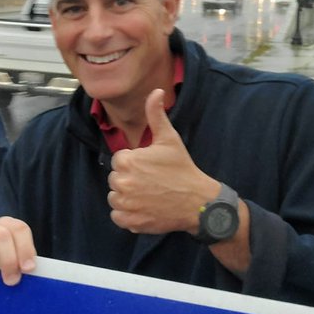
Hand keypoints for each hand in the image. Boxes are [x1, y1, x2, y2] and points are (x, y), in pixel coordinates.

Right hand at [0, 217, 36, 285]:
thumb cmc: (1, 263)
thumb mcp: (14, 261)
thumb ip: (21, 264)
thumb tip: (28, 273)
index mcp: (10, 226)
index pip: (19, 229)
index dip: (25, 248)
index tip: (27, 269)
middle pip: (1, 234)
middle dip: (8, 259)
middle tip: (10, 280)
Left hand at [107, 88, 214, 234]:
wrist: (198, 201)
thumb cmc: (182, 168)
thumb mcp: (169, 139)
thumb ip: (156, 114)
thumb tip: (156, 91)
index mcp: (127, 160)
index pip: (119, 161)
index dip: (134, 163)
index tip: (150, 168)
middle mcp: (122, 182)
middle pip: (116, 179)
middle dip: (130, 179)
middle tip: (151, 182)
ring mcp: (126, 204)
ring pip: (115, 197)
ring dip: (127, 197)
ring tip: (148, 195)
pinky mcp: (130, 222)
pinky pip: (117, 216)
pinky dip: (127, 215)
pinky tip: (144, 208)